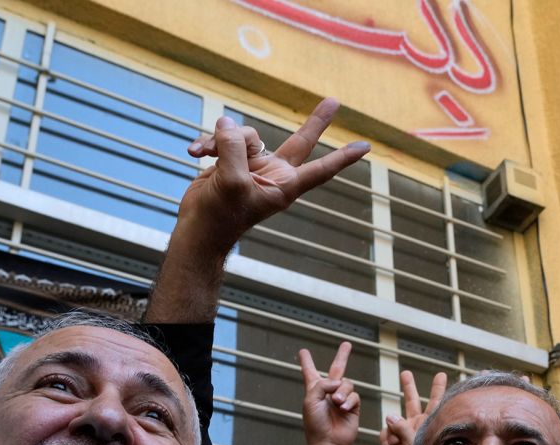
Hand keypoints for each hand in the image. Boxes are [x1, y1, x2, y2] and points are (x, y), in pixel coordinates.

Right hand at [177, 97, 368, 256]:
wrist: (197, 229)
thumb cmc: (221, 217)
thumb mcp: (231, 182)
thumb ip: (234, 149)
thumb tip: (227, 123)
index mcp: (284, 185)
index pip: (320, 169)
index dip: (342, 158)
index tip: (365, 148)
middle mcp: (273, 173)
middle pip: (300, 141)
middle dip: (316, 121)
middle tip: (335, 101)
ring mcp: (253, 166)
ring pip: (246, 135)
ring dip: (221, 140)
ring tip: (203, 154)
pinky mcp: (232, 162)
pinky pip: (224, 140)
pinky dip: (208, 144)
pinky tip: (194, 153)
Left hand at [299, 342, 359, 444]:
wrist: (329, 442)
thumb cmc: (315, 424)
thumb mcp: (311, 399)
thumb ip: (323, 384)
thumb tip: (339, 382)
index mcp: (314, 389)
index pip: (310, 371)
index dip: (307, 361)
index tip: (303, 351)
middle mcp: (328, 392)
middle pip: (336, 369)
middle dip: (342, 356)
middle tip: (347, 344)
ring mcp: (341, 398)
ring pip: (347, 384)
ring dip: (342, 392)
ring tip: (337, 404)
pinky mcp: (353, 406)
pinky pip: (354, 396)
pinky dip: (349, 401)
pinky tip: (344, 409)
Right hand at [380, 370, 446, 444]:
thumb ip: (403, 430)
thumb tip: (391, 416)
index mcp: (427, 424)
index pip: (436, 402)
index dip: (439, 388)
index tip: (441, 374)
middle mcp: (415, 424)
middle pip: (413, 401)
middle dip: (409, 387)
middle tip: (406, 374)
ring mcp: (402, 430)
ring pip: (396, 414)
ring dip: (392, 417)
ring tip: (391, 435)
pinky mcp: (391, 437)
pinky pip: (385, 430)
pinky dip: (386, 436)